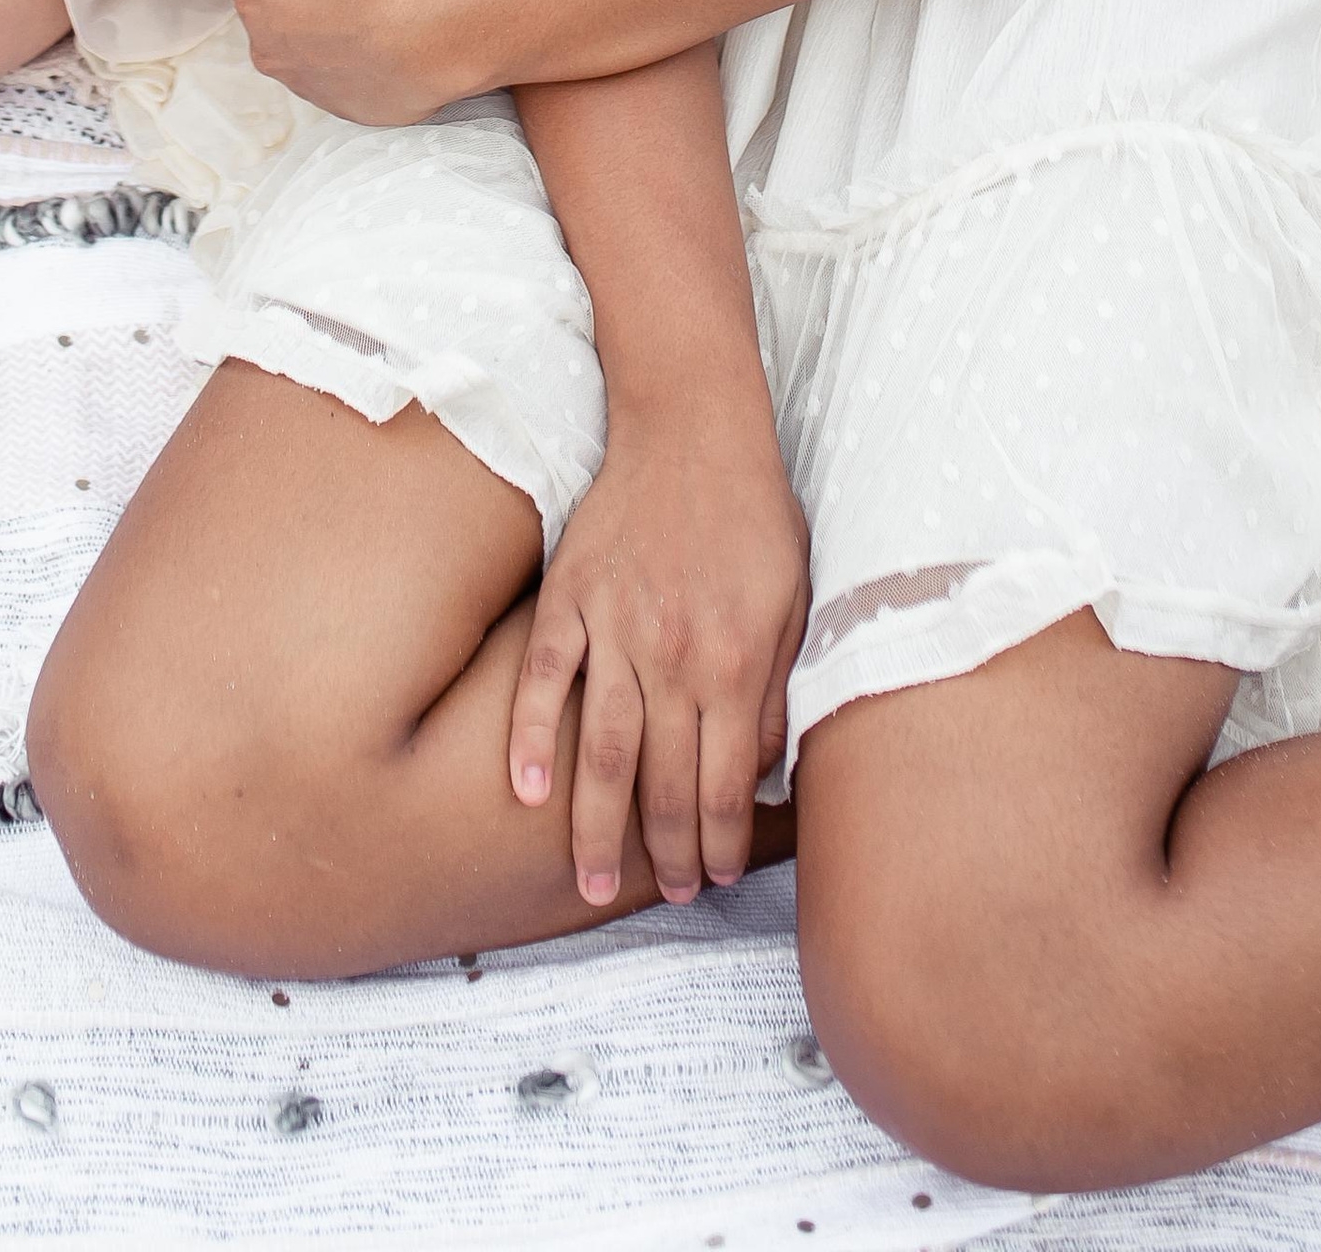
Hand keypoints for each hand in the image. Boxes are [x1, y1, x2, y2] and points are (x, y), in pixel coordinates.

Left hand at [231, 0, 490, 123]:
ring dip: (349, 31)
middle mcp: (269, 46)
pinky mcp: (351, 111)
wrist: (432, 27)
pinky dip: (376, 64)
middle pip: (293, 13)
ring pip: (323, 50)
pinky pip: (358, 82)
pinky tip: (407, 36)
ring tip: (393, 3)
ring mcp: (307, 84)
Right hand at [512, 403, 808, 909]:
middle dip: (665, 852)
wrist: (692, 425)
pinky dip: (531, 738)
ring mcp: (614, 627)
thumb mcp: (793, 601)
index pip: (725, 784)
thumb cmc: (753, 514)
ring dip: (596, 825)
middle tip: (663, 894)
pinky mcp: (570, 597)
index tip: (714, 876)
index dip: (720, 841)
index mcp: (734, 661)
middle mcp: (671, 656)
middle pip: (663, 782)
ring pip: (600, 750)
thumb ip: (773, 691)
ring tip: (591, 882)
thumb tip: (758, 772)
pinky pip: (544, 680)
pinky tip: (527, 792)